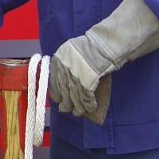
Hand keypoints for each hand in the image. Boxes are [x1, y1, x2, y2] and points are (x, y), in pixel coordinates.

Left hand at [49, 0, 158, 122]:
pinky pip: (86, 98)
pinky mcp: (87, 82)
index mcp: (58, 59)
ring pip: (74, 97)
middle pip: (63, 91)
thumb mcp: (72, 53)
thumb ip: (65, 66)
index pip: (53, 81)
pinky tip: (91, 108)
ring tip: (80, 113)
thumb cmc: (92, 47)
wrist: (106, 45)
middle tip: (68, 110)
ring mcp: (75, 75)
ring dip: (78, 107)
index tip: (58, 99)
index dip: (56, 93)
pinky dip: (89, 104)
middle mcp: (64, 68)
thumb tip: (64, 84)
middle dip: (66, 103)